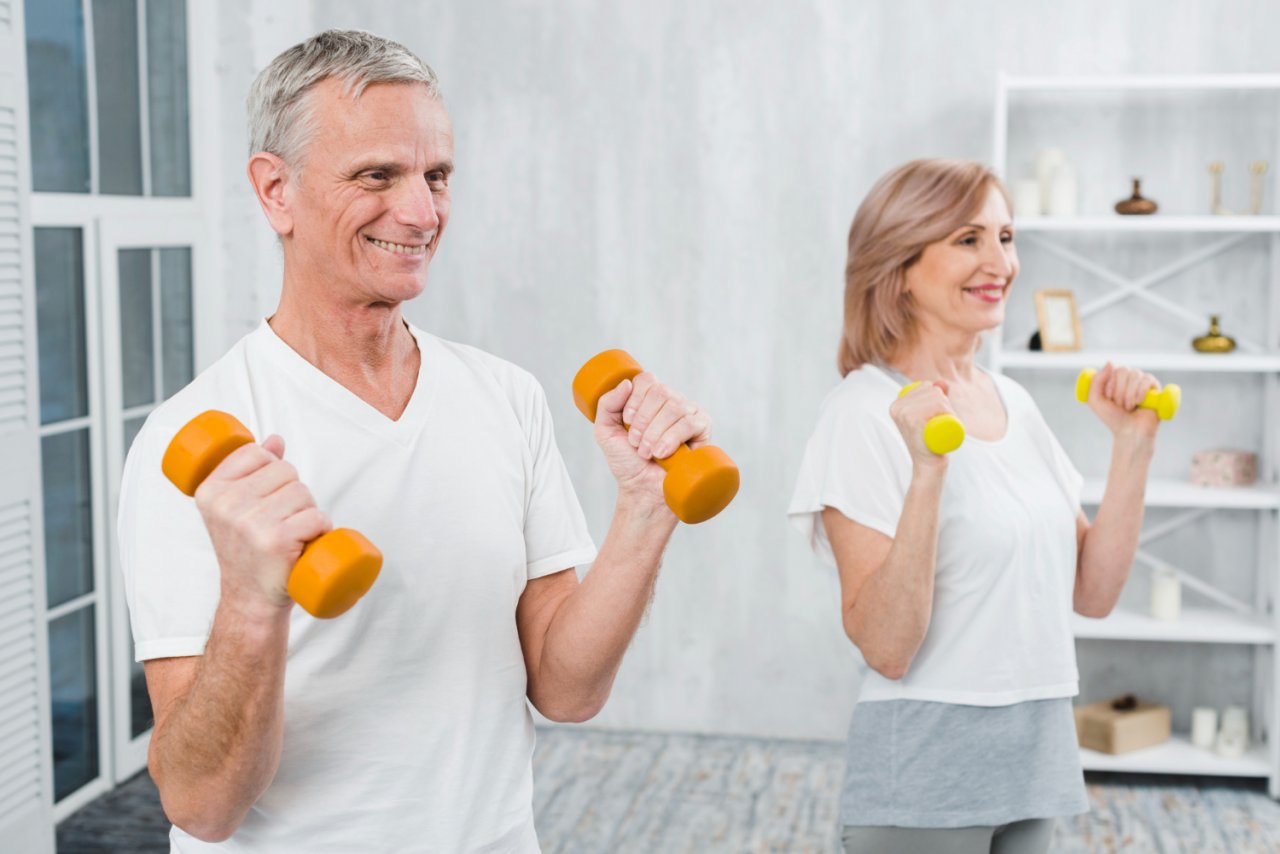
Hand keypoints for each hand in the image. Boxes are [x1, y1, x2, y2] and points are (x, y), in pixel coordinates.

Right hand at [193, 435, 330, 617]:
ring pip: (303, 492)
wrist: (250, 598)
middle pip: (286, 471)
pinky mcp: (276, 540)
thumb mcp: (236, 507)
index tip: (266, 497)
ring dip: (308, 512)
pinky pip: (317, 517)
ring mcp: (250, 523)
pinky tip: (305, 543)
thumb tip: (275, 440)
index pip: (256, 453)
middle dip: (294, 493)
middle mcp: (226, 505)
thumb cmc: (247, 550)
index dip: (272, 470)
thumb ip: (252, 468)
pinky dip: (321, 529)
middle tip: (281, 521)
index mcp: (210, 491)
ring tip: (291, 533)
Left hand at [592, 371, 712, 511]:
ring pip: (674, 407)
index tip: (626, 421)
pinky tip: (662, 453)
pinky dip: (672, 438)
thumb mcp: (605, 431)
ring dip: (655, 433)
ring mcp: (689, 413)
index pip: (647, 380)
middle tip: (636, 443)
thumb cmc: (626, 462)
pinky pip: (690, 422)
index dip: (635, 399)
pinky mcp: (703, 429)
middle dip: (643, 421)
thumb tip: (626, 383)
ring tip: (647, 452)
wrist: (642, 489)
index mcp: (650, 398)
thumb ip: (606, 404)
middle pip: (660, 392)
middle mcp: (671, 401)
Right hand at [889, 380, 953, 469]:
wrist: (928, 466)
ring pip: (938, 398)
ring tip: (943, 427)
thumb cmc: (930, 442)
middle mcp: (897, 407)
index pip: (926, 386)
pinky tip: (944, 424)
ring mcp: (904, 415)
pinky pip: (937, 406)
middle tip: (942, 424)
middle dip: (946, 404)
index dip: (939, 398)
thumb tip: (942, 382)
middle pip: (933, 391)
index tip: (938, 416)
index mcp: (896, 404)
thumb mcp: (930, 417)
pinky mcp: (914, 422)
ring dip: (949, 410)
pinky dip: (948, 413)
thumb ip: (935, 398)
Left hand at [1085, 362, 1159, 439]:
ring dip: (1128, 394)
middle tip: (1119, 405)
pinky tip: (1139, 402)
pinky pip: (1148, 379)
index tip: (1109, 399)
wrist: (1130, 432)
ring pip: (1135, 375)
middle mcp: (1129, 378)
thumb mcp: (1095, 400)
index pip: (1112, 369)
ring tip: (1129, 407)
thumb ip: (1096, 381)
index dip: (1109, 385)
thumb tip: (1111, 362)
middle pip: (1123, 370)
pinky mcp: (1155, 389)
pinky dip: (1141, 391)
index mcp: (1115, 379)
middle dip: (1119, 390)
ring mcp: (1143, 382)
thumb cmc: (1112, 417)